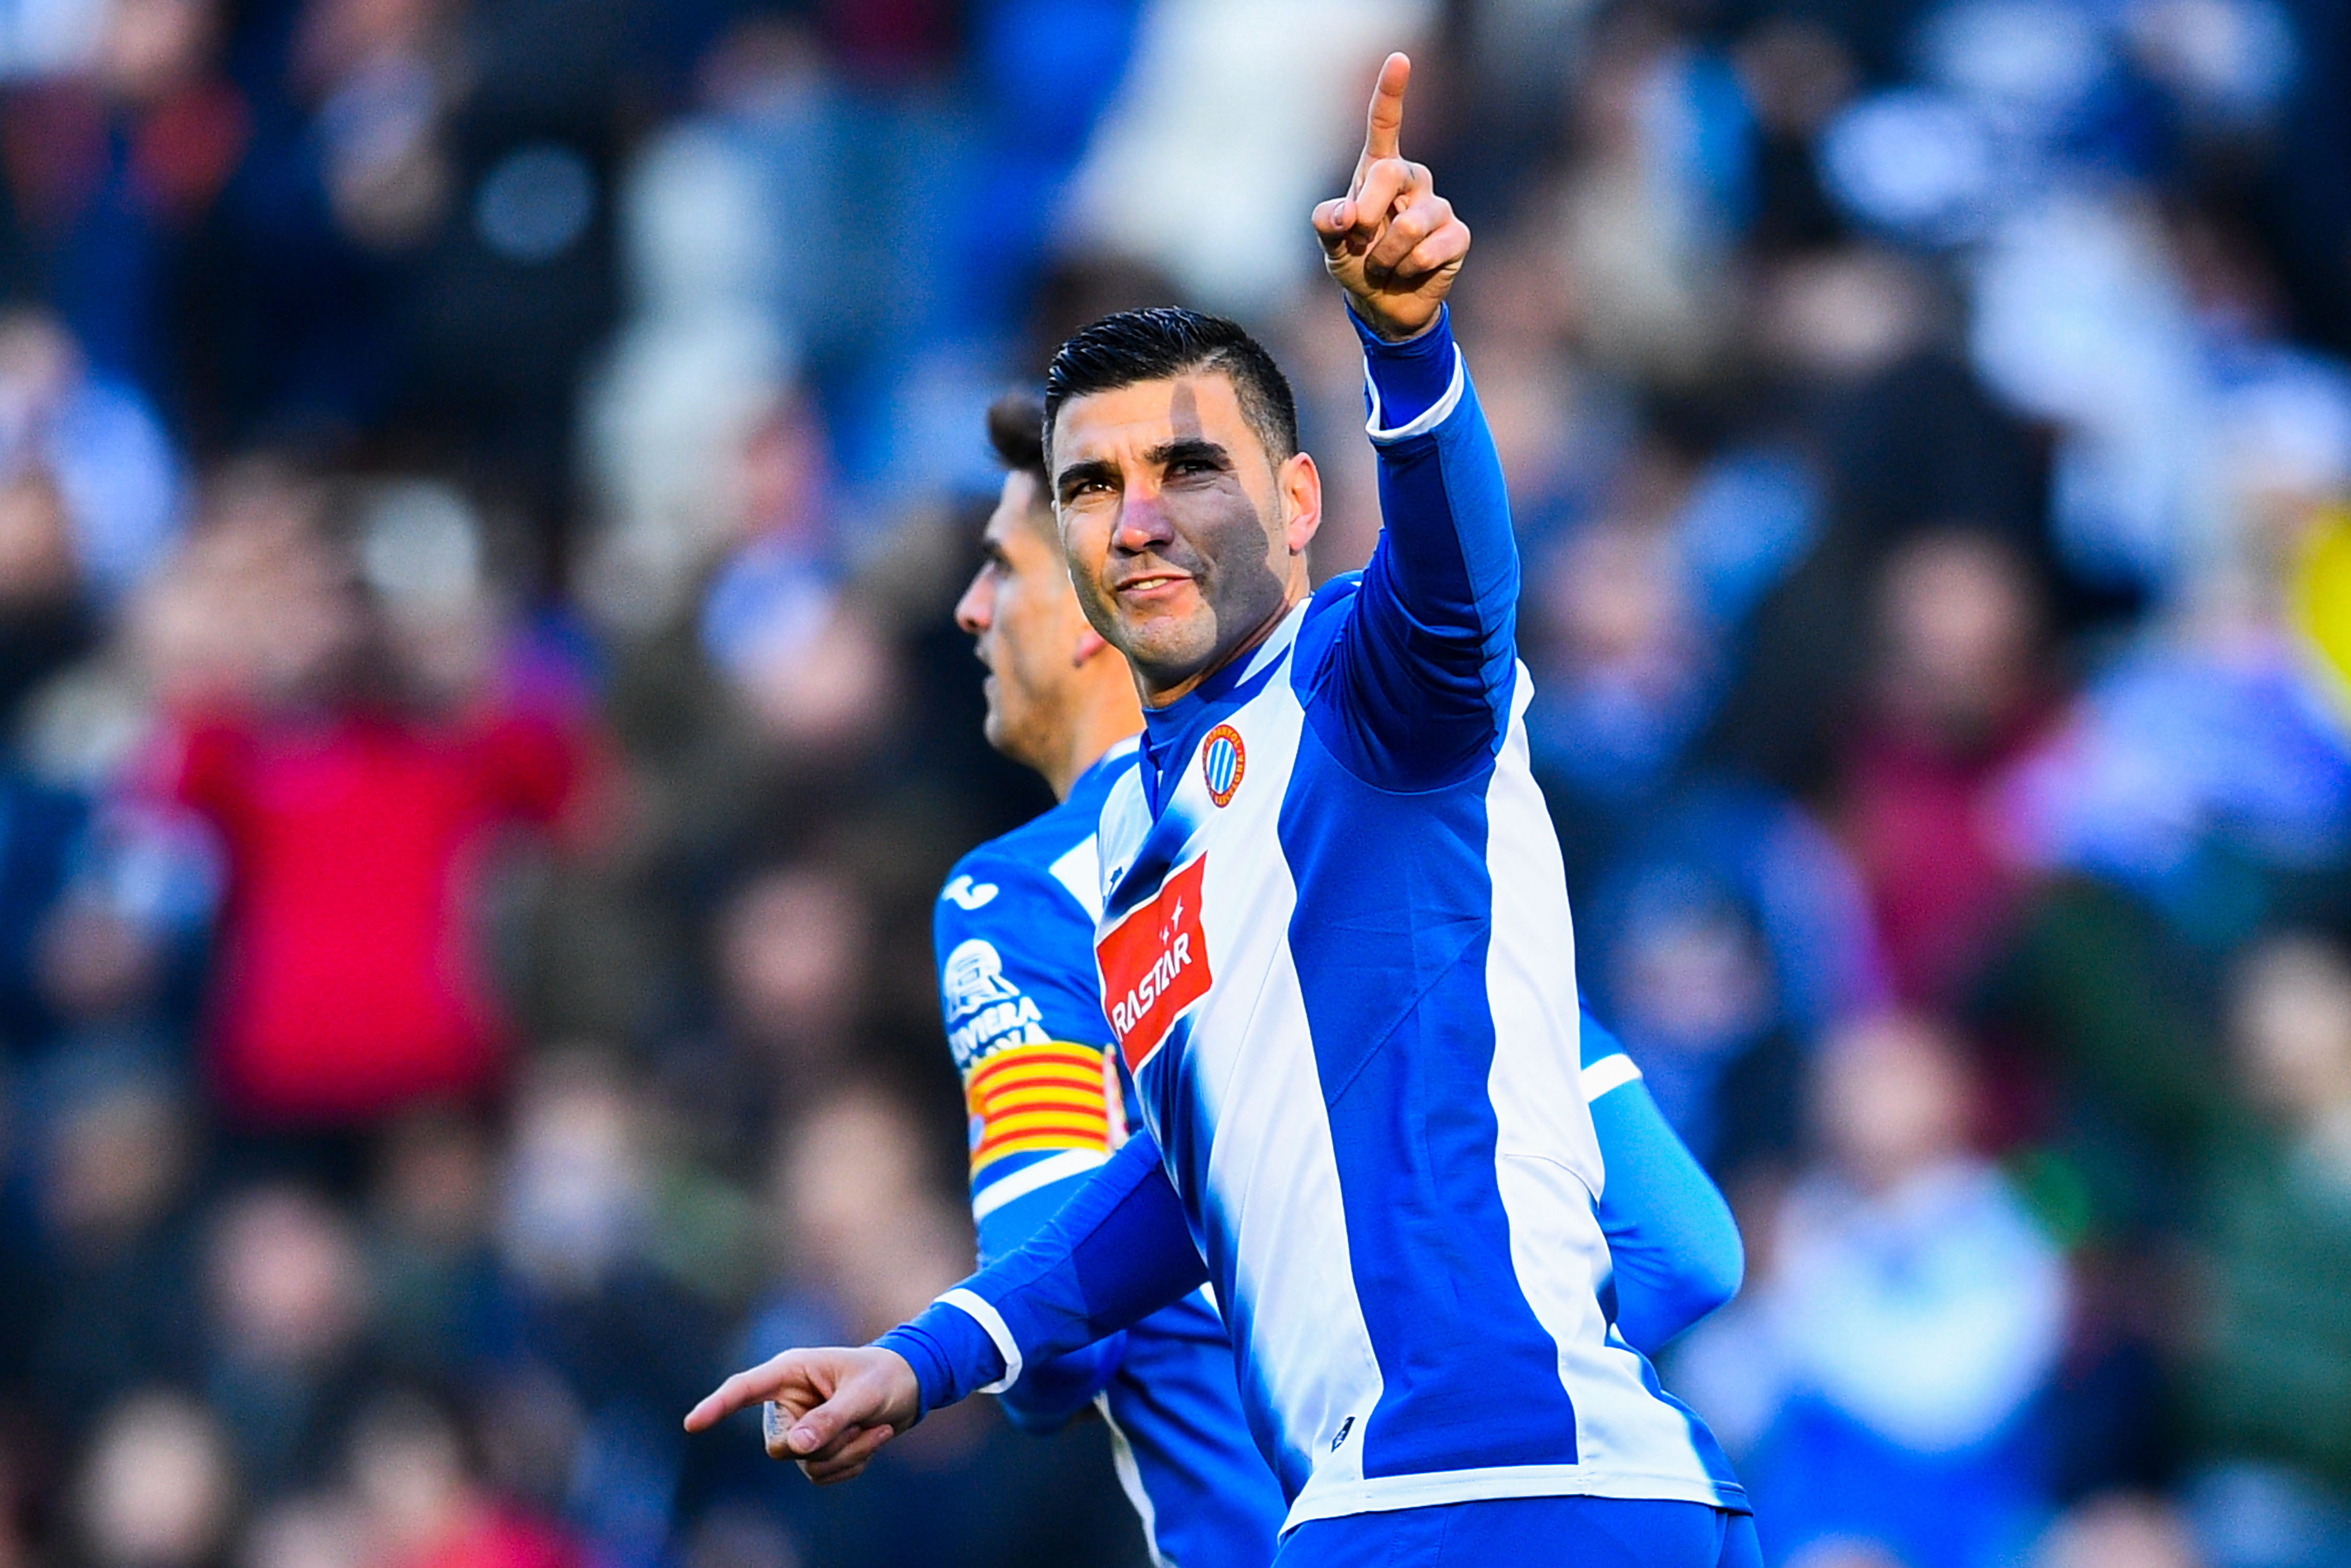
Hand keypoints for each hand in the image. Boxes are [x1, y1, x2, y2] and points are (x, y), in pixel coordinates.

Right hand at [683, 1345, 920, 1484]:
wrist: (911, 1387)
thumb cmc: (886, 1377)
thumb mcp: (863, 1395)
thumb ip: (829, 1419)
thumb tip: (794, 1447)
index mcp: (790, 1372)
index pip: (744, 1389)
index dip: (717, 1406)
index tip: (693, 1424)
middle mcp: (788, 1401)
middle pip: (779, 1445)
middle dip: (824, 1444)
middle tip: (862, 1424)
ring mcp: (799, 1428)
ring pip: (804, 1464)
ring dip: (846, 1454)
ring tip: (876, 1429)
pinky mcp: (815, 1449)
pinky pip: (822, 1475)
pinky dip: (851, 1464)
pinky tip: (872, 1440)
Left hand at [1313, 53, 1469, 342]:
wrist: (1382, 304)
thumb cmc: (1356, 262)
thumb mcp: (1329, 243)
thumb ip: (1327, 222)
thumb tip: (1348, 215)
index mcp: (1380, 171)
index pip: (1385, 126)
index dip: (1391, 93)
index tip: (1399, 60)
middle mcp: (1413, 181)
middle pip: (1390, 173)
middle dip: (1365, 212)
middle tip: (1358, 238)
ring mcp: (1438, 207)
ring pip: (1408, 225)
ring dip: (1384, 255)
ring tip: (1384, 265)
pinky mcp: (1457, 236)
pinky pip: (1428, 250)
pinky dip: (1408, 268)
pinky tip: (1408, 272)